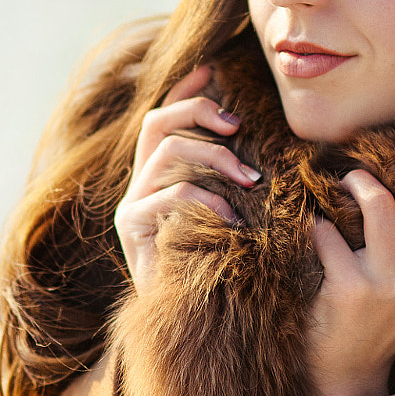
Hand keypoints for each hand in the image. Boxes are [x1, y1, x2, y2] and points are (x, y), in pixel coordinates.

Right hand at [114, 64, 261, 294]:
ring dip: (214, 158)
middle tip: (239, 126)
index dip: (185, 92)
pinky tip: (231, 219)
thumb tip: (263, 144)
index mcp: (161, 177)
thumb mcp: (234, 215)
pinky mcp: (131, 229)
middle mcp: (140, 186)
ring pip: (165, 154)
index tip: (213, 71)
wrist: (195, 324)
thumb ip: (235, 181)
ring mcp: (132, 206)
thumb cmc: (222, 268)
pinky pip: (168, 196)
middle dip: (198, 113)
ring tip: (250, 181)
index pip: (163, 119)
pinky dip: (205, 200)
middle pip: (156, 123)